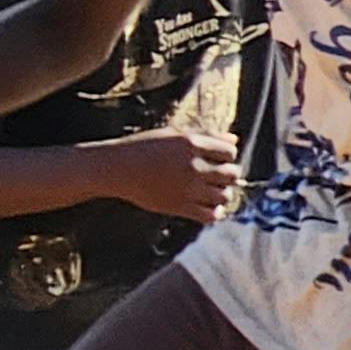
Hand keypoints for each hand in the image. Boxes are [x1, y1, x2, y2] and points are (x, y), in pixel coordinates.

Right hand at [97, 124, 237, 225]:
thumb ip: (205, 135)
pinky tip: (206, 207)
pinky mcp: (179, 207)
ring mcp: (187, 188)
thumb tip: (234, 140)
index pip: (230, 152)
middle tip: (215, 176)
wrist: (116, 169)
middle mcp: (193, 166)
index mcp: (192, 144)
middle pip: (231, 174)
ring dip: (221, 194)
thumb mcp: (173, 134)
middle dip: (227, 175)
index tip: (216, 159)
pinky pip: (210, 215)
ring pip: (224, 196)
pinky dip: (214, 213)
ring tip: (209, 191)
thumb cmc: (144, 147)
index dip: (226, 155)